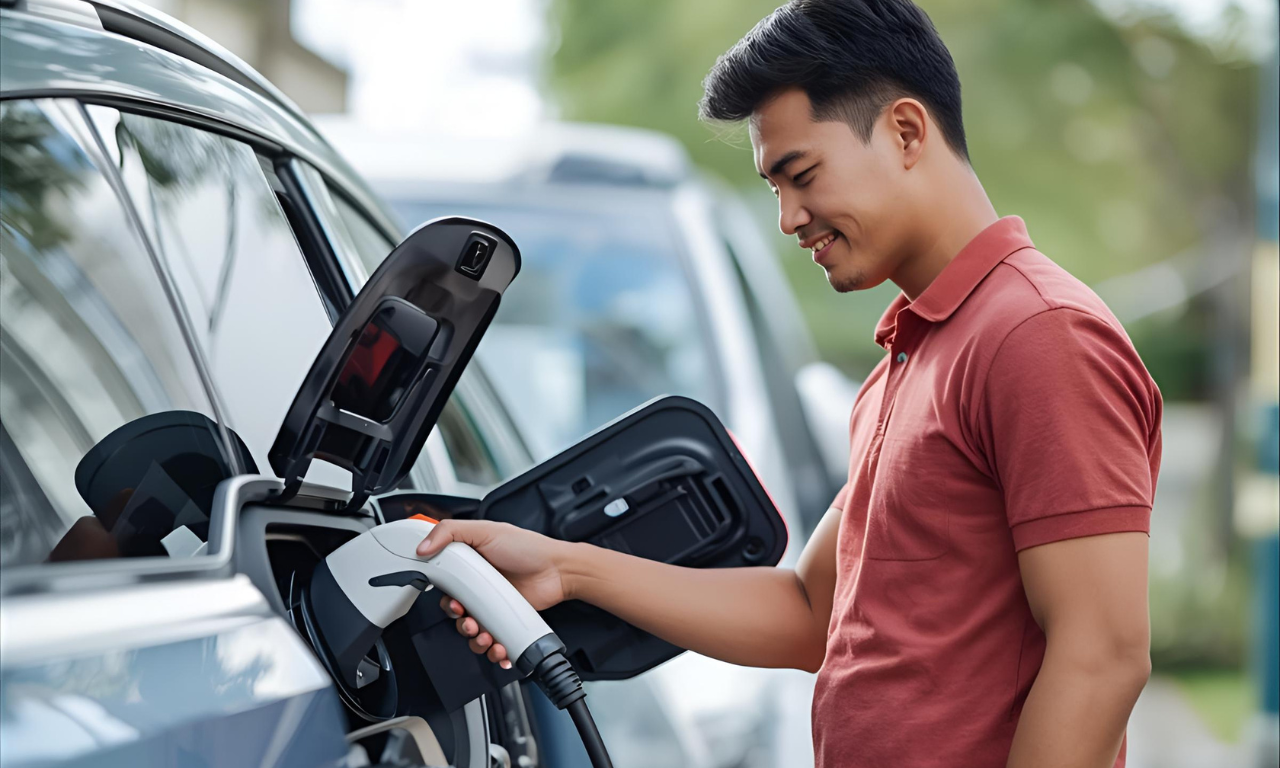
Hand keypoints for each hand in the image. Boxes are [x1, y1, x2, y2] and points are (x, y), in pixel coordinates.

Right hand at [416, 519, 571, 668]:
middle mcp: (479, 589)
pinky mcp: (506, 622)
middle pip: (457, 616)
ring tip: (487, 636)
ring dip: (476, 641)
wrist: (558, 570)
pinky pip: (493, 643)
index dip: (445, 601)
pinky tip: (499, 647)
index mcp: (469, 567)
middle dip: (461, 624)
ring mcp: (493, 607)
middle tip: (471, 622)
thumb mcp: (485, 530)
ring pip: (473, 634)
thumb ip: (449, 532)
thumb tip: (422, 548)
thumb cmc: (528, 548)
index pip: (446, 589)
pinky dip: (493, 651)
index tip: (453, 605)